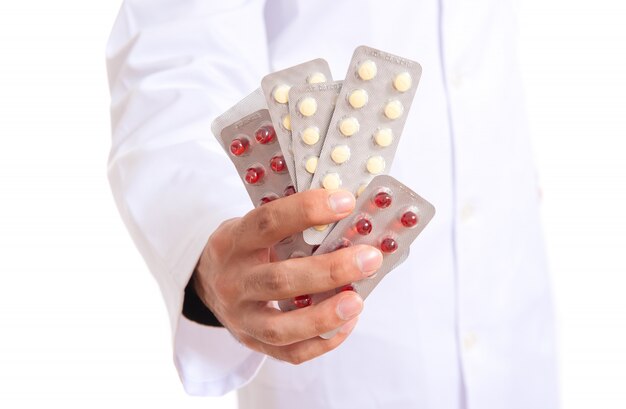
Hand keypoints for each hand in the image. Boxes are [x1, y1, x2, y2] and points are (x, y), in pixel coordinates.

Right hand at [193, 189, 382, 363]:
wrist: (206, 282)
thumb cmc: (246, 249)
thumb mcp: (253, 228)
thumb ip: (290, 226)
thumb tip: (350, 219)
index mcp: (233, 241)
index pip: (267, 222)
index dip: (306, 211)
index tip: (345, 202)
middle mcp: (234, 281)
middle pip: (280, 280)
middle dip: (330, 270)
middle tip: (369, 259)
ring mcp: (240, 317)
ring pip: (281, 327)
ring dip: (324, 316)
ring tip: (357, 301)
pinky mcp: (252, 343)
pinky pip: (289, 353)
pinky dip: (321, 342)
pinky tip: (347, 323)